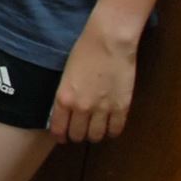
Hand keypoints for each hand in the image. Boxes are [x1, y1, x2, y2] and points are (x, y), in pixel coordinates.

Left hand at [49, 16, 136, 143]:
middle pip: (78, 135)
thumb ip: (66, 95)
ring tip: (94, 129)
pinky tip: (109, 126)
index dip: (60, 136)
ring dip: (94, 135)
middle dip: (77, 135)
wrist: (109, 42)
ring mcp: (103, 109)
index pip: (59, 128)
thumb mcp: (66, 75)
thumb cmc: (84, 51)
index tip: (62, 137)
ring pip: (96, 136)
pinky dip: (112, 131)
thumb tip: (66, 110)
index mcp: (64, 98)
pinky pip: (116, 130)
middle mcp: (82, 108)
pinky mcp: (121, 108)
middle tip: (79, 131)